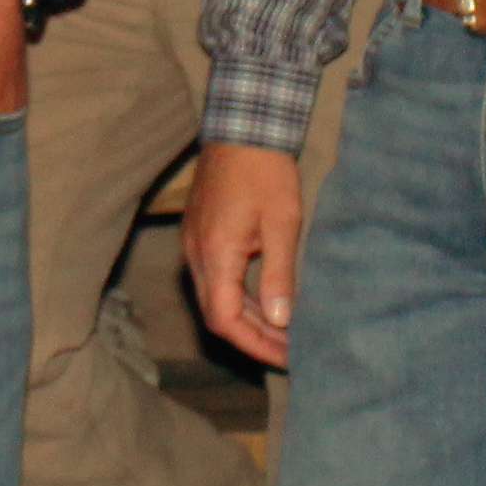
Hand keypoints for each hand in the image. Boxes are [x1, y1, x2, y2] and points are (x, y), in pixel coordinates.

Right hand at [183, 142, 303, 364]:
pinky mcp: (200, 236)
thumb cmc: (265, 172)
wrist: (242, 127)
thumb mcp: (282, 223)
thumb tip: (281, 320)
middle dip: (254, 339)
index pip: (226, 321)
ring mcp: (194, 246)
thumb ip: (279, 274)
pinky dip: (241, 298)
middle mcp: (196, 255)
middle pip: (218, 316)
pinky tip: (268, 302)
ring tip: (284, 333)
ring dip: (248, 320)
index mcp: (215, 255)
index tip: (287, 357)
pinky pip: (216, 280)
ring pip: (216, 299)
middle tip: (291, 351)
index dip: (256, 346)